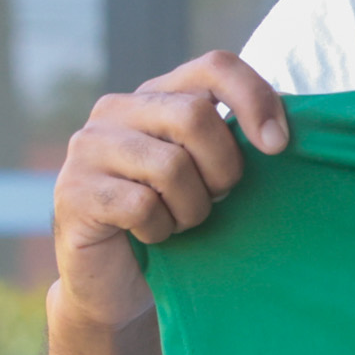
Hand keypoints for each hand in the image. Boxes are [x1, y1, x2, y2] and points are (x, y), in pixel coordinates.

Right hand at [52, 51, 288, 329]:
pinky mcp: (73, 192)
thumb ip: (233, 140)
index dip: (254, 98)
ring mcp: (88, 148)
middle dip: (222, 169)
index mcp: (156, 96)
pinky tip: (152, 238)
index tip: (278, 146)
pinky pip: (141, 206)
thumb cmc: (176, 223)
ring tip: (180, 222)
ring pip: (171, 165)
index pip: (214, 67)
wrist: (118, 287)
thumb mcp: (210, 174)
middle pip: (196, 116)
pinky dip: (161, 230)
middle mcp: (116, 111)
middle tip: (216, 201)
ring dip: (192, 208)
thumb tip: (281, 132)